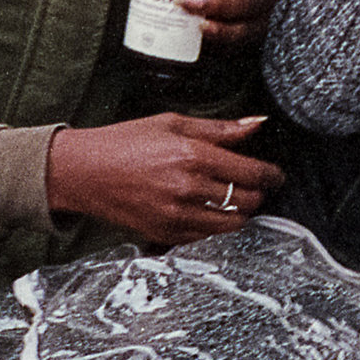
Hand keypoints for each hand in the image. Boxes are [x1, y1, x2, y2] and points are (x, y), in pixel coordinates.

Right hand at [47, 112, 284, 247]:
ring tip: (235, 201)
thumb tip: (258, 123)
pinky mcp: (164, 234)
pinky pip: (205, 236)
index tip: (277, 176)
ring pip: (230, 224)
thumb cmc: (126, 141)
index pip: (251, 173)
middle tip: (257, 187)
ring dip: (240, 213)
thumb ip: (220, 128)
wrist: (82, 172)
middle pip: (246, 201)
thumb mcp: (173, 123)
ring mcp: (175, 216)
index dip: (272, 176)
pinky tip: (209, 212)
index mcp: (192, 156)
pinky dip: (215, 226)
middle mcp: (187, 189)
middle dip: (258, 194)